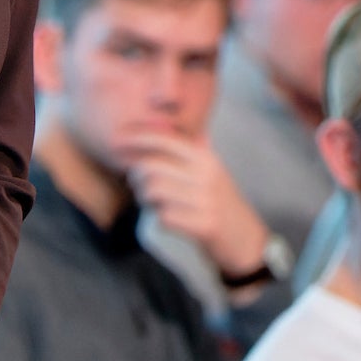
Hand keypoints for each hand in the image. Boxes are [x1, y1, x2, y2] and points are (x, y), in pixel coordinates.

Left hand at [123, 132, 270, 278]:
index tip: (115, 139)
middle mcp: (207, 175)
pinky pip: (163, 218)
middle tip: (137, 185)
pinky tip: (168, 220)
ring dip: (145, 199)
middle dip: (136, 176)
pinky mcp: (204, 225)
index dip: (136, 136)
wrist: (244, 239)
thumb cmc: (220, 202)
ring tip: (153, 203)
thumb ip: (192, 146)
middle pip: (150, 166)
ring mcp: (207, 200)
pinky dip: (160, 220)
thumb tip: (165, 121)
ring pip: (152, 191)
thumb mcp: (212, 170)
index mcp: (206, 158)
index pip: (165, 138)